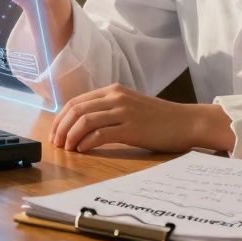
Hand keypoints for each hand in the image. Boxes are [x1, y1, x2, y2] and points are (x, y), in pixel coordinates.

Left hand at [51, 84, 236, 153]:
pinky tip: (83, 150)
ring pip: (85, 120)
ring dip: (71, 136)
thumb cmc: (159, 119)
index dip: (61, 118)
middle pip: (76, 109)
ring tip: (67, 148)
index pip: (77, 101)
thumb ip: (109, 109)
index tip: (55, 133)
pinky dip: (86, 143)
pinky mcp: (131, 128)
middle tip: (56, 143)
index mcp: (113, 90)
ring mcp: (124, 111)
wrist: (186, 122)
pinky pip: (100, 134)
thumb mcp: (130, 106)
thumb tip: (83, 124)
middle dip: (61, 127)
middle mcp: (116, 97)